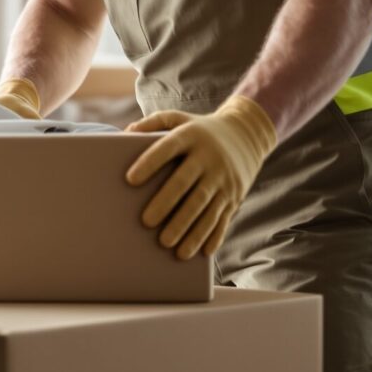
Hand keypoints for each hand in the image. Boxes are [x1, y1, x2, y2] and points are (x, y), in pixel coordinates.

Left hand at [123, 95, 276, 259]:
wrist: (246, 133)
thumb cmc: (199, 130)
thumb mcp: (179, 119)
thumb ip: (153, 123)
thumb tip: (125, 132)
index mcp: (191, 137)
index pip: (168, 148)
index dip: (149, 163)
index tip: (130, 179)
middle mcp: (209, 158)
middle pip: (186, 183)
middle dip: (166, 204)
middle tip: (146, 223)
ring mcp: (224, 179)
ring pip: (205, 207)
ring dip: (189, 229)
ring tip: (169, 246)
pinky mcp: (235, 196)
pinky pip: (223, 219)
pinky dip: (213, 236)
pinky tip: (200, 252)